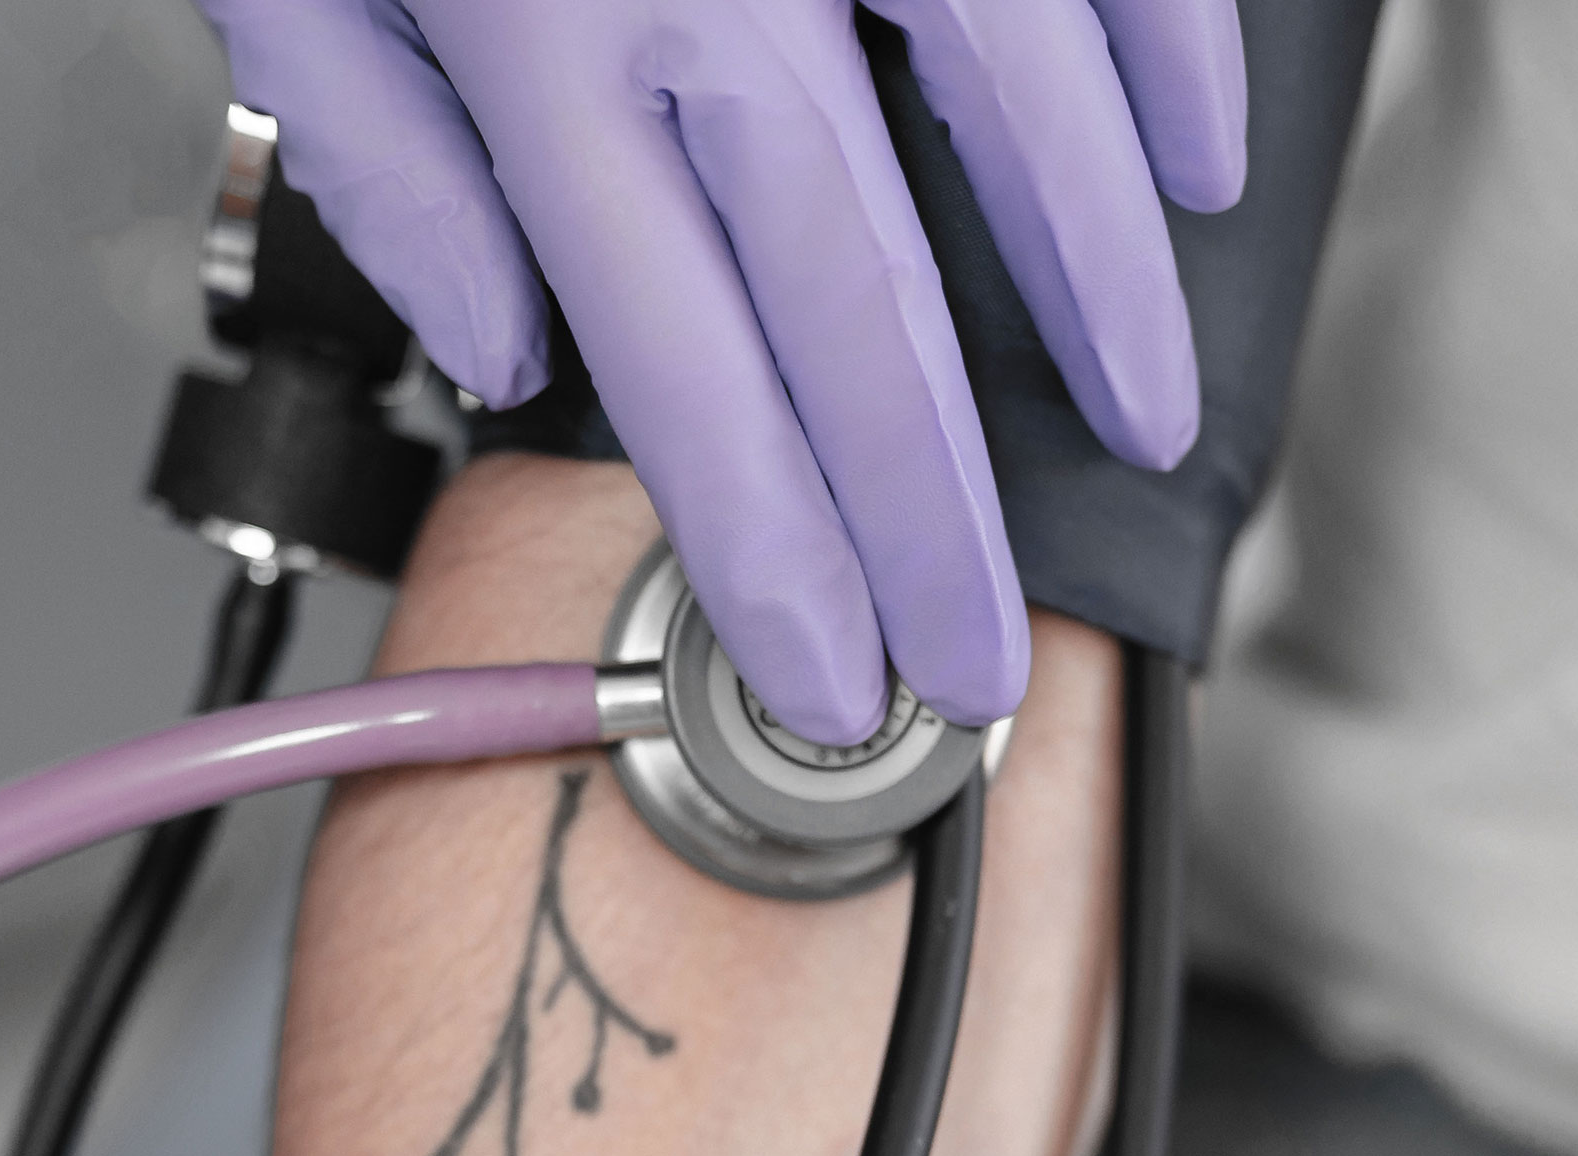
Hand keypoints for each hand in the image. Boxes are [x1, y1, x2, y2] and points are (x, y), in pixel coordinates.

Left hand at [199, 0, 1242, 745]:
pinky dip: (1166, 53)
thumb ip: (386, 152)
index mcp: (535, 29)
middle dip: (936, 505)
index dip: (772, 545)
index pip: (678, 361)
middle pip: (857, 293)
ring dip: (1096, 291)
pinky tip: (1192, 156)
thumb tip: (512, 334)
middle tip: (988, 654)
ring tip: (1141, 419)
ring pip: (1023, 111)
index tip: (830, 670)